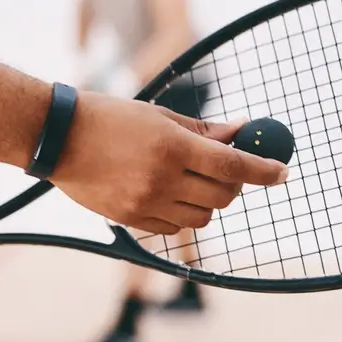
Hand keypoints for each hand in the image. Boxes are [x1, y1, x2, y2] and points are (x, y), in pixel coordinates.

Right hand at [51, 91, 287, 233]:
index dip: (264, 170)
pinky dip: (182, 213)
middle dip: (234, 183)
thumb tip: (242, 132)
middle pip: (223, 195)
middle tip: (227, 168)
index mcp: (172, 146)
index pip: (233, 165)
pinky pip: (174, 227)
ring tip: (191, 178)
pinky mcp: (132, 221)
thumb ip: (202, 130)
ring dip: (208, 200)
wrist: (58, 138)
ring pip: (202, 217)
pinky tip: (167, 191)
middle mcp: (162, 179)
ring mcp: (146, 204)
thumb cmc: (109, 116)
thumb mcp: (158, 115)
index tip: (284, 173)